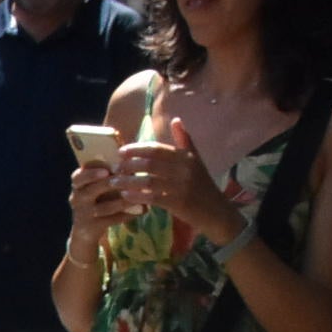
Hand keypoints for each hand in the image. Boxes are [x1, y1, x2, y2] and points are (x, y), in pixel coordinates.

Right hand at [68, 155, 133, 251]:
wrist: (86, 230)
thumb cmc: (99, 198)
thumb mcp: (102, 183)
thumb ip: (114, 170)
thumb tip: (134, 150)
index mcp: (78, 183)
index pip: (80, 174)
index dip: (94, 170)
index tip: (109, 168)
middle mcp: (77, 198)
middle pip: (89, 190)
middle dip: (107, 184)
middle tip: (124, 179)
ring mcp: (83, 214)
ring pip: (104, 207)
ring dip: (123, 201)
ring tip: (139, 197)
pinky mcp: (91, 227)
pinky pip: (110, 221)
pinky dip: (127, 215)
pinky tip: (142, 210)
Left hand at [116, 119, 243, 240]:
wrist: (216, 211)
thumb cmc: (203, 185)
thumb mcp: (196, 160)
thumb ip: (185, 140)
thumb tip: (176, 119)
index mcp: (186, 156)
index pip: (156, 149)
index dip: (136, 149)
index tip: (120, 151)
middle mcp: (184, 169)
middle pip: (149, 163)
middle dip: (128, 165)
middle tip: (114, 168)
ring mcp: (181, 186)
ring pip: (148, 181)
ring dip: (128, 181)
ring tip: (114, 182)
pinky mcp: (177, 203)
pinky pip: (152, 197)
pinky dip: (136, 196)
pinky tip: (125, 196)